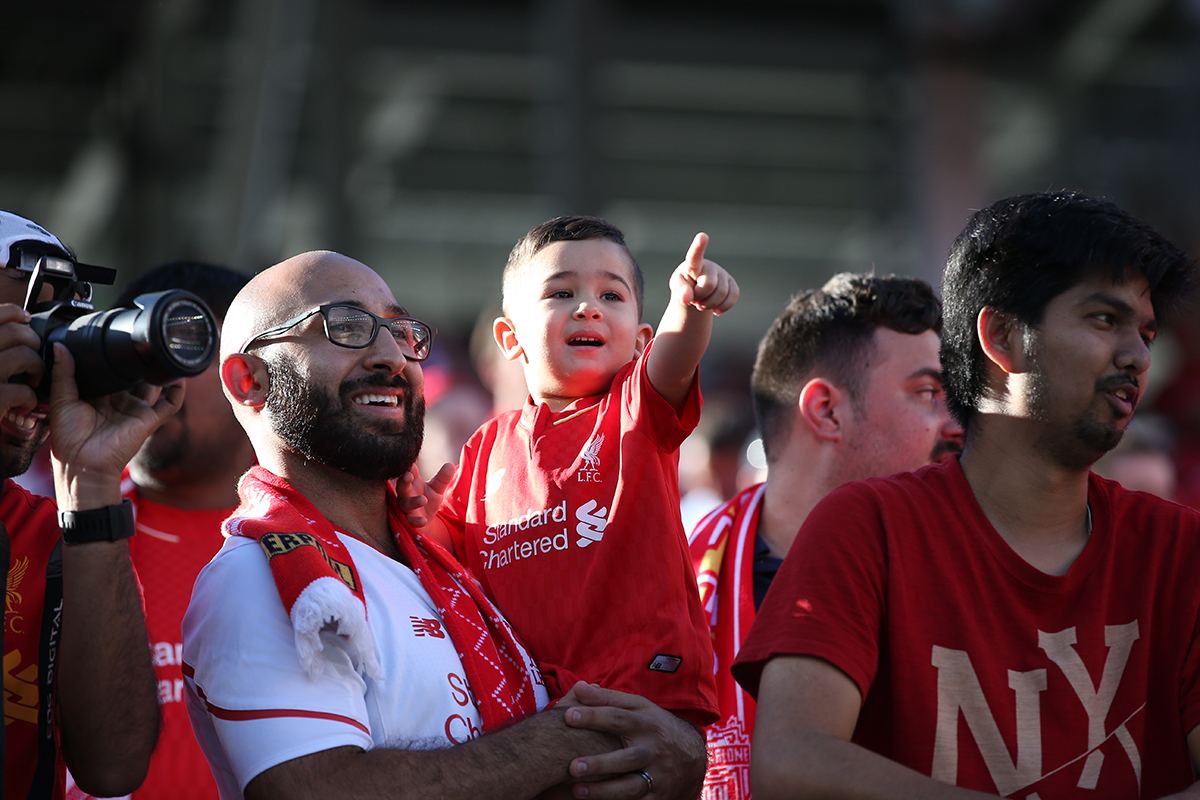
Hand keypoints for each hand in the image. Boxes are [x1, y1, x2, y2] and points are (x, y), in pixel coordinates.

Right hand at [0, 304, 45, 418]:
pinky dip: (30, 400)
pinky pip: (25, 391)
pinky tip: (22, 405)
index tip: (25, 318)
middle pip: (16, 333)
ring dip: (37, 369)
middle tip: (33, 357)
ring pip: (26, 357)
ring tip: (33, 381)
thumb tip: (18, 319)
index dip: (13, 313)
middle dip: (33, 344)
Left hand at [49, 343, 183, 507]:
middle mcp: (120, 399)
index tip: (113, 337)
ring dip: (159, 370)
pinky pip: (170, 403)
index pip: (109, 371)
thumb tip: (60, 347)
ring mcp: (136, 408)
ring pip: (154, 384)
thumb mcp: (61, 401)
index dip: (112, 356)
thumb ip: (64, 374)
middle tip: (139, 339)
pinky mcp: (149, 419)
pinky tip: (179, 375)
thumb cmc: (69, 439)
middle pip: (133, 375)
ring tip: (160, 350)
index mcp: (99, 395)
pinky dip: (178, 390)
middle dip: (137, 360)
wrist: (83, 465)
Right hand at [396, 461, 454, 526]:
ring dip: (413, 502)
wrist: (425, 519)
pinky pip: (411, 521)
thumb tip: (450, 465)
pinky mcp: (409, 521)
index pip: (408, 472)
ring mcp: (406, 508)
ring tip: (423, 499)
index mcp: (411, 483)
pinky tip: (423, 521)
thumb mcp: (437, 488)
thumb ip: (443, 478)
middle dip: (404, 481)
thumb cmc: (428, 498)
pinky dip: (416, 521)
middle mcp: (405, 494)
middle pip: (402, 487)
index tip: (411, 462)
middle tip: (408, 475)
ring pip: (405, 504)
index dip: (409, 467)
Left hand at [562, 683, 705, 799]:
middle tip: (572, 766)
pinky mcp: (657, 797)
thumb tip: (578, 687)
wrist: (692, 755)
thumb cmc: (653, 726)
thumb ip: (608, 699)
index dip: (594, 716)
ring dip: (603, 791)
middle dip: (600, 763)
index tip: (568, 715)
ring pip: (631, 787)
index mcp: (646, 724)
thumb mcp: (638, 707)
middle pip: (627, 758)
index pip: (619, 718)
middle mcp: (653, 750)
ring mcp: (657, 776)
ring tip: (576, 790)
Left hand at [670, 233, 737, 315]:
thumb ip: (680, 292)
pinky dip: (724, 307)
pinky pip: (733, 296)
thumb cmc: (685, 286)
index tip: (702, 236)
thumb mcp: (679, 288)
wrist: (697, 292)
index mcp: (693, 265)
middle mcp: (710, 266)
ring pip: (722, 293)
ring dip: (710, 305)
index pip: (695, 256)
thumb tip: (686, 298)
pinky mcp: (732, 283)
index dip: (699, 246)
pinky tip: (716, 310)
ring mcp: (723, 274)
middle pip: (709, 284)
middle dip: (700, 297)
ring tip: (701, 303)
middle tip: (694, 300)